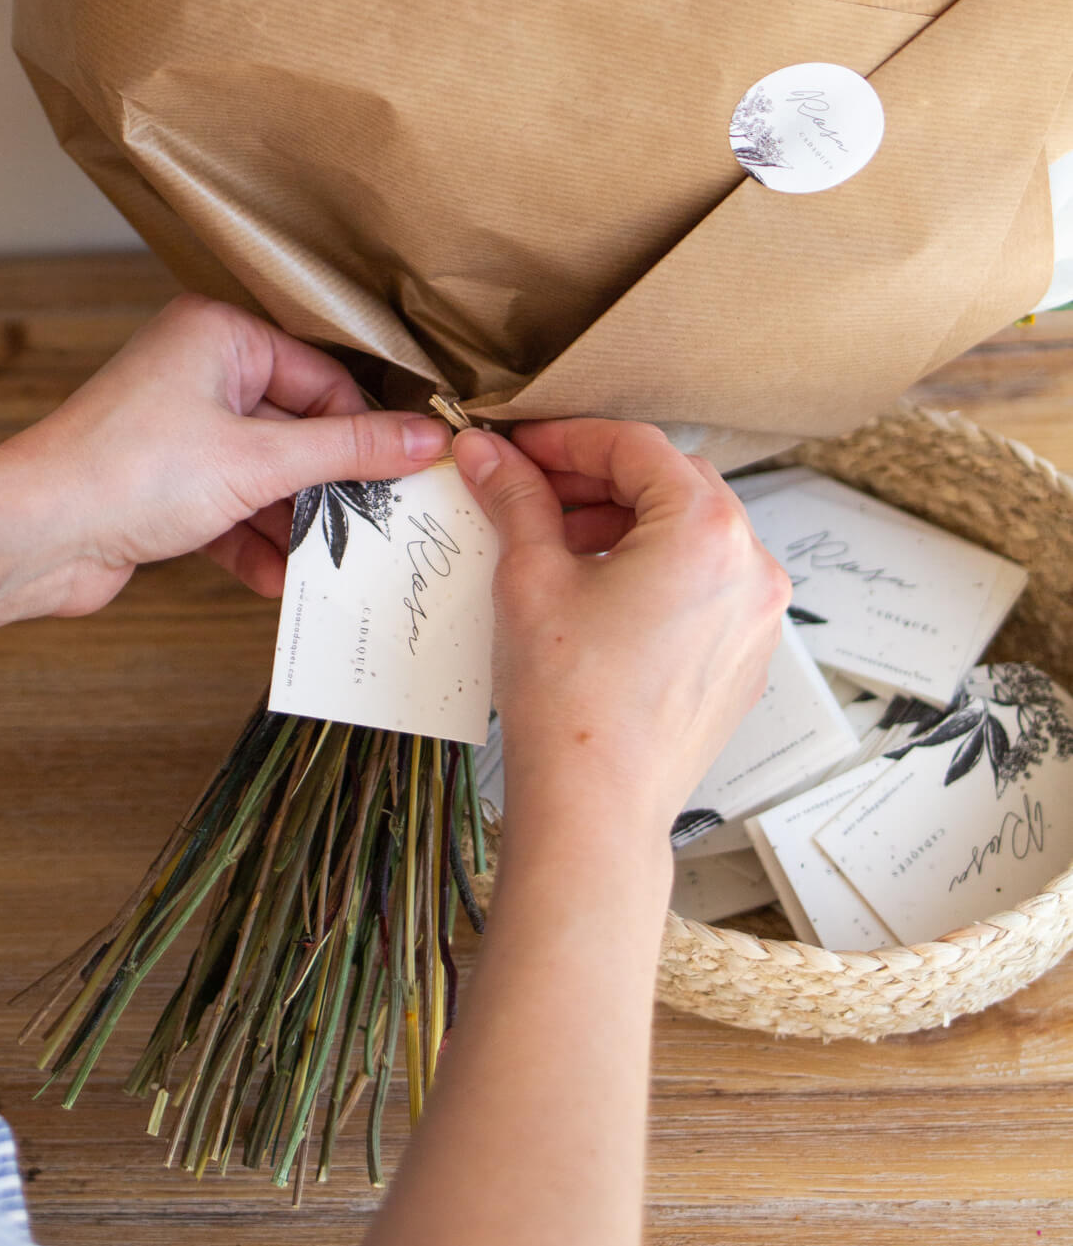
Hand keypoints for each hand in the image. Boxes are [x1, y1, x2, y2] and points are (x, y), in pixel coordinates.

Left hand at [4, 294, 450, 610]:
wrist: (31, 535)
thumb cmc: (127, 473)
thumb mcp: (259, 460)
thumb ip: (347, 451)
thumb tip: (426, 439)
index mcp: (219, 335)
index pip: (323, 378)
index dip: (364, 430)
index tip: (410, 475)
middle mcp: (198, 371)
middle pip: (297, 428)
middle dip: (328, 485)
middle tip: (376, 526)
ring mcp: (178, 429)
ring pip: (264, 474)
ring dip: (293, 522)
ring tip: (329, 563)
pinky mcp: (164, 484)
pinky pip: (229, 506)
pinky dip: (252, 541)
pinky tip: (276, 581)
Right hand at [452, 420, 788, 836]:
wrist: (596, 807)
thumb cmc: (570, 700)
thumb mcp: (531, 577)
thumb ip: (516, 499)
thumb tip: (489, 453)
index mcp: (707, 531)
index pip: (636, 447)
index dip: (569, 438)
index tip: (521, 447)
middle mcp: (752, 566)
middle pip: (673, 484)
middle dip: (599, 478)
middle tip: (534, 487)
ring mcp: (757, 618)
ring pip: (692, 535)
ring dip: (628, 523)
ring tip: (559, 541)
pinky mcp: (745, 659)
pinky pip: (705, 585)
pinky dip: (656, 570)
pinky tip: (597, 591)